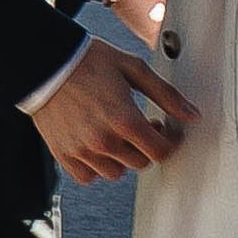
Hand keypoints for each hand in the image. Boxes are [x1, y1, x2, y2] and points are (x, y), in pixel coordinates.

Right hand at [32, 38, 195, 185]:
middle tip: (141, 126)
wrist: (46, 63)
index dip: (170, 143)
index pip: (160, 151)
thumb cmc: (88, 61)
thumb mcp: (133, 69)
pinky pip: (89, 177)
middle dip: (147, 146)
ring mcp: (82, 151)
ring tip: (117, 134)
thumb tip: (191, 114)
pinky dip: (96, 166)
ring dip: (123, 157)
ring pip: (117, 173)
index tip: (167, 132)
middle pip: (141, 163)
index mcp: (124, 119)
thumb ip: (166, 94)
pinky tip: (97, 145)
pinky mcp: (64, 155)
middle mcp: (104, 140)